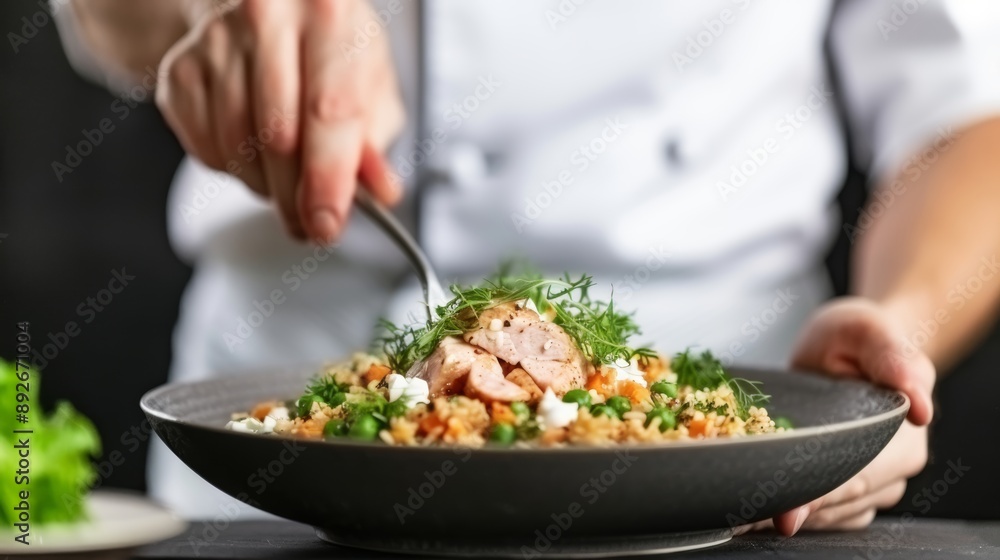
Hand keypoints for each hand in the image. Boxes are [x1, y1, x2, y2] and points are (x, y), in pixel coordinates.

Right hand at [156, 0, 404, 242]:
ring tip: (287, 174)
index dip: (327, 179)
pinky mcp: (179, 70)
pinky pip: (207, 151)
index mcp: (327, 11)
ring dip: (266, 185)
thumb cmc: (325, 47)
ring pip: (238, 150)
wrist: (268, 11)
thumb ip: (374, 140)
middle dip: (296, 197)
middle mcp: (266, 15)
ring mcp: (215, 40)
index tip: (327, 224)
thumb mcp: (369, 83)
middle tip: (311, 221)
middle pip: (277, 138)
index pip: (327, 112)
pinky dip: (234, 169)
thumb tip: (379, 191)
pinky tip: (254, 150)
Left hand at [773, 297, 934, 534]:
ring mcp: (872, 484)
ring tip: (748, 510)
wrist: (850, 346)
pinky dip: (791, 509)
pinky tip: (761, 505)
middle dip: (796, 510)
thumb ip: (894, 359)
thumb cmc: (858, 336)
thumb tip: (920, 407)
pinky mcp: (847, 488)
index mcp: (906, 439)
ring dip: (790, 513)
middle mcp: (895, 469)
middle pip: (840, 502)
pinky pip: (821, 513)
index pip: (860, 479)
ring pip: (829, 514)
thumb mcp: (869, 333)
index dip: (821, 497)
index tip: (785, 513)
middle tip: (751, 516)